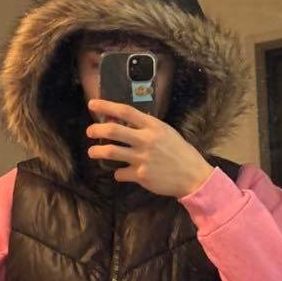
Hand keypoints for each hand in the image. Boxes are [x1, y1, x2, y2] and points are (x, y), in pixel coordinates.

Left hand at [86, 98, 213, 197]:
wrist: (193, 176)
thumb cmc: (179, 152)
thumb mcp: (166, 132)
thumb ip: (147, 127)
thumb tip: (126, 123)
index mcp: (153, 126)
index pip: (125, 111)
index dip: (106, 106)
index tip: (92, 104)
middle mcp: (146, 140)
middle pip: (113, 131)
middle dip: (96, 130)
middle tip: (89, 131)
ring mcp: (142, 158)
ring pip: (110, 152)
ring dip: (97, 152)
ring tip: (92, 153)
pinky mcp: (140, 176)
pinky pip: (120, 173)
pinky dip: (118, 173)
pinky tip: (121, 173)